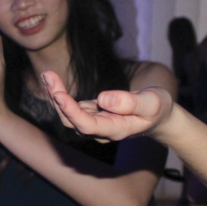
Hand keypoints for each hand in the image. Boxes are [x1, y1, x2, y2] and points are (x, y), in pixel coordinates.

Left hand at [42, 70, 174, 142]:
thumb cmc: (158, 108)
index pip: (88, 125)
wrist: (159, 116)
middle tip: (48, 75)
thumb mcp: (152, 102)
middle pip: (72, 121)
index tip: (59, 95)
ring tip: (47, 75)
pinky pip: (71, 107)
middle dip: (58, 99)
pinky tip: (52, 80)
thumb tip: (103, 98)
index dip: (72, 112)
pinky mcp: (91, 114)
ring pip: (68, 114)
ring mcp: (95, 123)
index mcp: (116, 129)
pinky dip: (60, 93)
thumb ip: (130, 102)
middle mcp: (101, 130)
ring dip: (56, 95)